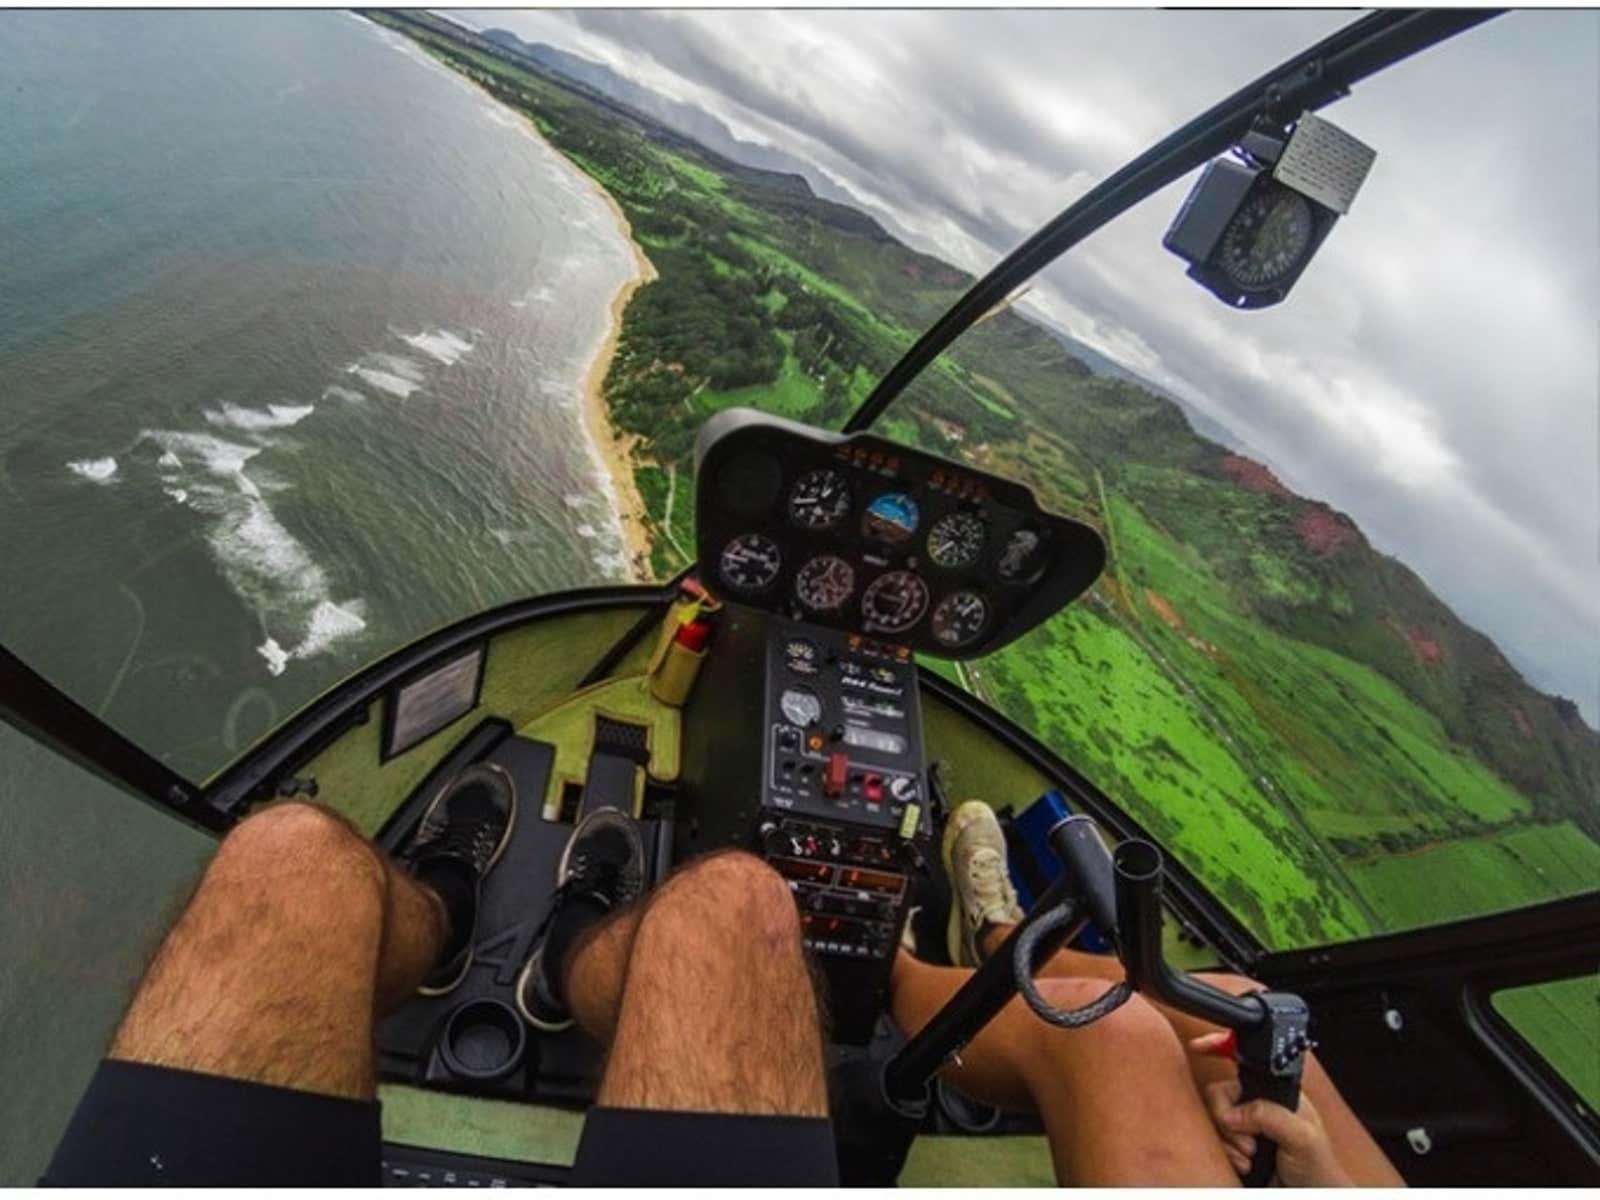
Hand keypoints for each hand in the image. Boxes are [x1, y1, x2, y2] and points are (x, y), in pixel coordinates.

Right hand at [1190, 1034, 1352, 1186]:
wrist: (1310, 1197)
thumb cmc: (1319, 1170)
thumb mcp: (1302, 1136)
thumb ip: (1270, 1115)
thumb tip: (1234, 1113)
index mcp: (1276, 1093)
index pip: (1247, 1062)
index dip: (1221, 1047)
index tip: (1199, 1046)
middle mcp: (1257, 1106)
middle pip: (1221, 1094)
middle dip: (1228, 1119)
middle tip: (1249, 1140)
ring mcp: (1245, 1127)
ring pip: (1215, 1120)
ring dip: (1230, 1141)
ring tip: (1251, 1155)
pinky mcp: (1234, 1147)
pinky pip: (1214, 1141)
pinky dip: (1227, 1154)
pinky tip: (1245, 1164)